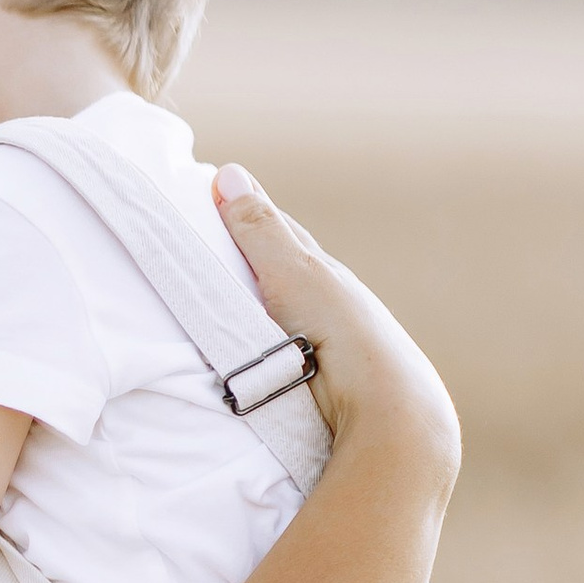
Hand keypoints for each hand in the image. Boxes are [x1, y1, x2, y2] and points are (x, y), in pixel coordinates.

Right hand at [206, 166, 459, 479]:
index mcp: (323, 276)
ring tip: (208, 312)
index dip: (249, 216)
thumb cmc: (340, 328)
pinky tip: (232, 368)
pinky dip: (251, 359)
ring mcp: (317, 351)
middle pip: (277, 279)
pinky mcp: (307, 389)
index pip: (280, 235)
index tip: (217, 196)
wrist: (380, 408)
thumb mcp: (293, 269)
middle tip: (202, 248)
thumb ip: (259, 229)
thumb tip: (227, 174)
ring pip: (273, 324)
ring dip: (248, 317)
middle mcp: (324, 309)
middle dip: (248, 264)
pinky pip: (268, 365)